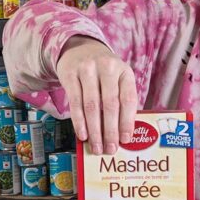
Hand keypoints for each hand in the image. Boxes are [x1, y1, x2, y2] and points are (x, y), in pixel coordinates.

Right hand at [55, 36, 137, 153]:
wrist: (79, 49)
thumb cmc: (103, 73)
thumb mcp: (117, 80)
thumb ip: (120, 102)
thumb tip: (121, 135)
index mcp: (124, 72)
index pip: (128, 99)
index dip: (127, 121)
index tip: (126, 140)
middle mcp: (107, 68)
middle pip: (110, 104)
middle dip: (110, 131)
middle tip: (110, 149)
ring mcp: (88, 69)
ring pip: (92, 106)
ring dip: (94, 130)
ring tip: (96, 147)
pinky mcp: (71, 74)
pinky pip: (75, 102)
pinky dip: (79, 122)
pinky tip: (83, 135)